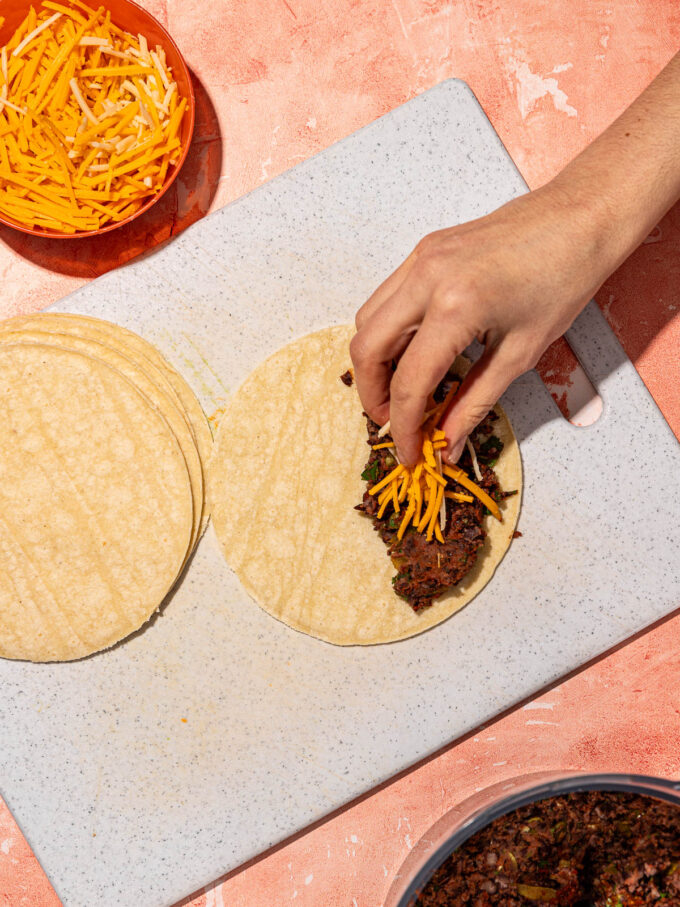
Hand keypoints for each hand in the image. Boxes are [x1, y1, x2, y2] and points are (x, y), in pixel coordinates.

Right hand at [350, 184, 614, 464]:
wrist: (580, 220)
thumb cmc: (564, 279)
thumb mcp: (520, 354)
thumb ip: (475, 403)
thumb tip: (448, 441)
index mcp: (456, 307)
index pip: (409, 382)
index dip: (403, 426)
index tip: (407, 452)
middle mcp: (427, 278)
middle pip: (367, 348)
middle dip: (372, 394)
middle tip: (393, 422)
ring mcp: (420, 259)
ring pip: (367, 320)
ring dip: (375, 362)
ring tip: (402, 390)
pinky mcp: (423, 251)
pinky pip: (386, 298)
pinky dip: (388, 332)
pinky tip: (413, 352)